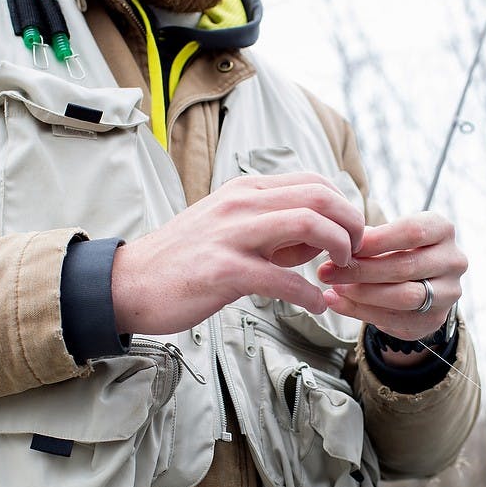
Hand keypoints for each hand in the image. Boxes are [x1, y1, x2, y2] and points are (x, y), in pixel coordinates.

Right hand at [112, 172, 365, 334]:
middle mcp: (240, 204)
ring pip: (307, 224)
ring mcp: (231, 235)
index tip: (351, 233)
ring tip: (340, 271)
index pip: (314, 181)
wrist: (129, 283)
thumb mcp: (228, 228)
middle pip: (318, 196)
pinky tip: (315, 304)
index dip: (344, 206)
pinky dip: (309, 293)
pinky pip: (282, 278)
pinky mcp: (223, 270)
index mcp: (244, 190)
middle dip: (351, 223)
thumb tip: (316, 242)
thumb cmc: (183, 259)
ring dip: (337, 248)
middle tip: (356, 251)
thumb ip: (273, 231)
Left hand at [317, 212, 466, 344]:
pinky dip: (362, 312)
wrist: (418, 282)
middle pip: (406, 266)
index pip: (413, 232)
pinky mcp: (435, 319)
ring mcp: (449, 293)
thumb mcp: (386, 236)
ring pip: (404, 297)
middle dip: (362, 270)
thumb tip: (338, 243)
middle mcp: (453, 261)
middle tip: (327, 271)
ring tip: (333, 288)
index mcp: (442, 230)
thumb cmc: (395, 249)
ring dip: (362, 293)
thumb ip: (367, 239)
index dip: (377, 240)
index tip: (345, 245)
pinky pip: (397, 319)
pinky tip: (338, 303)